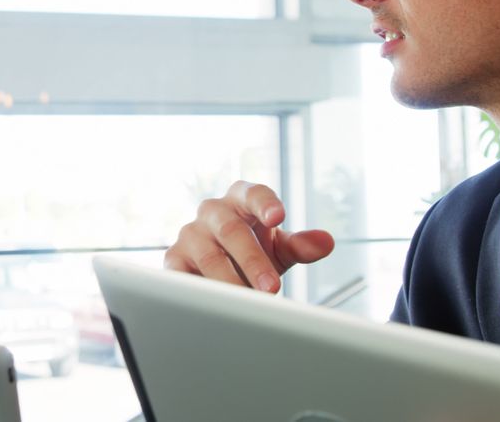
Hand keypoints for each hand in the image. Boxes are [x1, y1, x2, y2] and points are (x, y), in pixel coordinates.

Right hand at [164, 180, 334, 292]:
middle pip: (232, 230)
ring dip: (230, 282)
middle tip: (272, 288)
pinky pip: (182, 275)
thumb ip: (301, 245)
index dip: (265, 203)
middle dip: (253, 261)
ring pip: (208, 256)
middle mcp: (212, 212)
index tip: (279, 217)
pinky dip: (200, 290)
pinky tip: (215, 306)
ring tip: (249, 304)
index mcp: (240, 200)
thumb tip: (325, 242)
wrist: (221, 273)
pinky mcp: (174, 259)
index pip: (253, 193)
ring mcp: (190, 234)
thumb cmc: (253, 253)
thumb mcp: (280, 249)